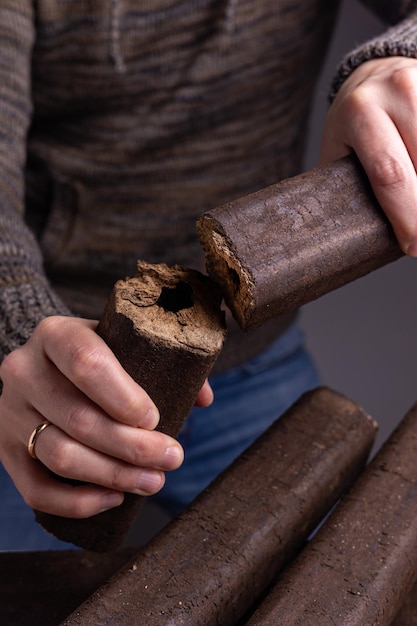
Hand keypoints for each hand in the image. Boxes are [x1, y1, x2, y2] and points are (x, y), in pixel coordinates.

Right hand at [0, 316, 183, 518]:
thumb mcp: (123, 342)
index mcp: (56, 334)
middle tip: (172, 458)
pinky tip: (113, 499)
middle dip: (132, 446)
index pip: (88, 363)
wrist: (46, 364)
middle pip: (79, 418)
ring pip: (61, 455)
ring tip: (153, 481)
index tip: (156, 420)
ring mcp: (10, 412)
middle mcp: (24, 371)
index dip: (125, 397)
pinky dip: (77, 503)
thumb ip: (164, 361)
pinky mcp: (6, 450)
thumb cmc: (97, 355)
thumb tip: (202, 398)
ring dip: (113, 476)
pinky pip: (36, 489)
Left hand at [319, 56, 416, 256]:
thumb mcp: (341, 154)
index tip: (414, 248)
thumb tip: (357, 242)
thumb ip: (351, 187)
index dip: (407, 217)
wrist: (374, 78)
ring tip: (416, 211)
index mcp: (360, 113)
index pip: (390, 175)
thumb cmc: (354, 129)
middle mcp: (398, 91)